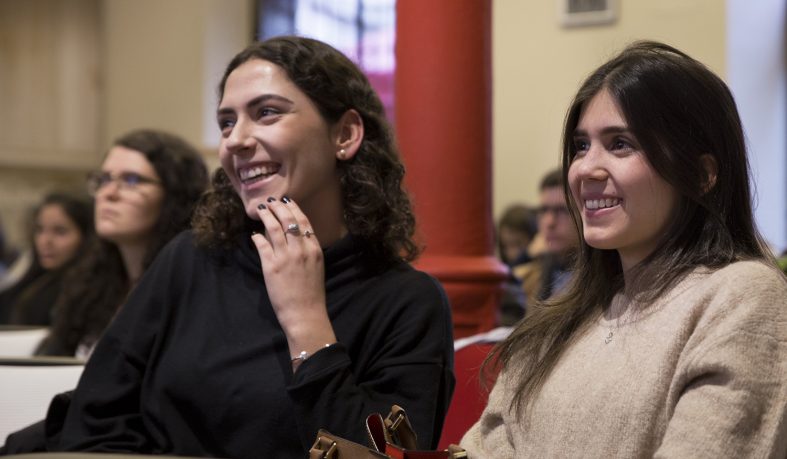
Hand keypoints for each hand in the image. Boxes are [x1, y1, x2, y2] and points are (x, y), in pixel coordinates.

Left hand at [250, 197, 336, 363]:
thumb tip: (295, 238)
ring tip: (261, 209)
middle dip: (279, 207)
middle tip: (271, 201)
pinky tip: (254, 234)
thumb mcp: (316, 267)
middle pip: (289, 220)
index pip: (304, 222)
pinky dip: (258, 237)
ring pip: (275, 228)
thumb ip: (308, 250)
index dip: (294, 209)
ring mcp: (286, 257)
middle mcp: (301, 249)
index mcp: (314, 249)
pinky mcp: (272, 266)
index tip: (287, 201)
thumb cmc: (312, 293)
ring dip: (267, 216)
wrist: (305, 313)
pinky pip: (262, 245)